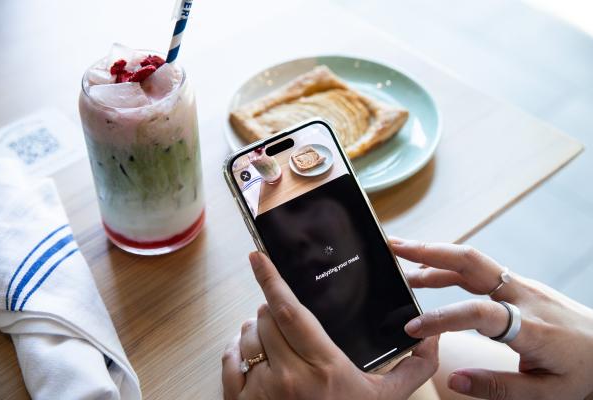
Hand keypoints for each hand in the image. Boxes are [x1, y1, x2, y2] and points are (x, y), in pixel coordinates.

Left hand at [222, 251, 438, 399]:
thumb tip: (431, 338)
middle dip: (273, 307)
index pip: (289, 311)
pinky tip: (252, 353)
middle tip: (286, 315)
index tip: (257, 256)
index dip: (271, 279)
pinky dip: (237, 349)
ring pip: (247, 335)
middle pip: (266, 317)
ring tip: (273, 338)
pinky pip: (229, 359)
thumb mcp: (385, 399)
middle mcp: (288, 377)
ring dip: (256, 328)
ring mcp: (261, 391)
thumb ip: (412, 369)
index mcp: (324, 368)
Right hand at [390, 238, 592, 399]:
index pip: (478, 313)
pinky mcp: (517, 283)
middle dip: (428, 251)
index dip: (441, 317)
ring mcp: (520, 284)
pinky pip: (477, 269)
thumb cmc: (582, 370)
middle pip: (470, 261)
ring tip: (400, 260)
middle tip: (393, 246)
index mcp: (530, 325)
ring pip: (470, 260)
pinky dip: (447, 266)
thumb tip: (453, 380)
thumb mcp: (547, 393)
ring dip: (433, 255)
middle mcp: (522, 295)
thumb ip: (498, 388)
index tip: (411, 328)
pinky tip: (428, 273)